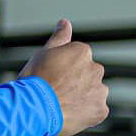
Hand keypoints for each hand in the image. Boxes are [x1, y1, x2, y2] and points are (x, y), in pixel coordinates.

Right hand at [19, 19, 108, 135]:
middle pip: (88, 74)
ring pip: (94, 92)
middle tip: (57, 90)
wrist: (34, 109)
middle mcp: (96, 69)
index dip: (64, 68)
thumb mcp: (44, 52)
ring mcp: (100, 91)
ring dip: (83, 96)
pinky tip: (69, 112)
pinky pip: (96, 110)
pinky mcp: (101, 110)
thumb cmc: (36, 79)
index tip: (53, 75)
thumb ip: (59, 37)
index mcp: (83, 52)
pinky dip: (86, 112)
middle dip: (77, 81)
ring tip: (63, 103)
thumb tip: (65, 22)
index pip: (78, 58)